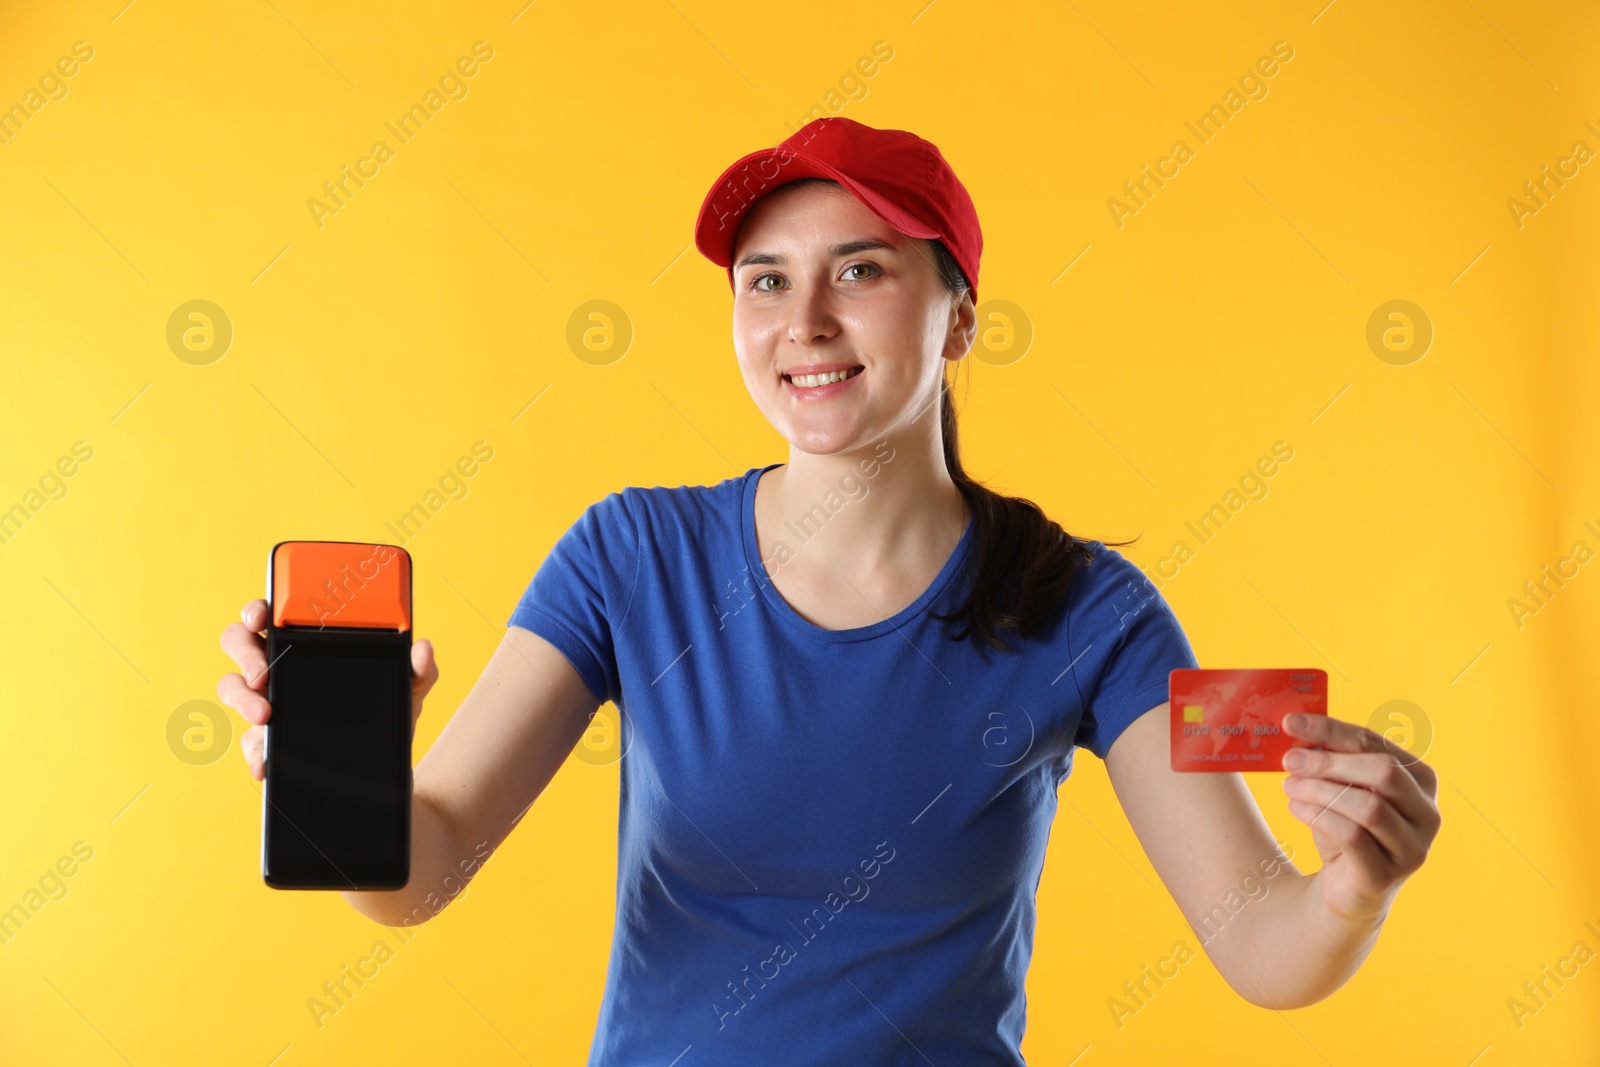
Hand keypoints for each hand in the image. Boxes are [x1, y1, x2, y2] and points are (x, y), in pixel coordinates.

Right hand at [217, 599, 438, 780]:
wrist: (385, 764)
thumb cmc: (388, 708)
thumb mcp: (409, 687)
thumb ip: (419, 668)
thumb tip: (422, 649)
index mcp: (308, 641)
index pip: (273, 613)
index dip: (258, 609)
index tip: (261, 616)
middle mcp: (280, 665)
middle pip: (240, 643)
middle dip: (245, 653)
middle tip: (263, 673)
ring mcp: (268, 701)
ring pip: (232, 687)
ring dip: (242, 699)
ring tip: (265, 714)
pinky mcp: (267, 740)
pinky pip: (249, 742)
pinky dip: (254, 752)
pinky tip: (264, 762)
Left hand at [1280, 711, 1440, 923]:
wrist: (1349, 888)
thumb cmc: (1347, 827)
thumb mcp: (1342, 788)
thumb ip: (1331, 759)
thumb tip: (1297, 726)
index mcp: (1421, 780)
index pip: (1377, 743)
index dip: (1333, 730)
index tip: (1292, 721)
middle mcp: (1427, 814)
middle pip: (1383, 773)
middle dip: (1329, 762)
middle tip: (1289, 759)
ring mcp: (1412, 848)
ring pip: (1369, 807)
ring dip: (1320, 791)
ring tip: (1289, 786)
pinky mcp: (1387, 875)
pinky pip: (1352, 837)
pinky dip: (1318, 817)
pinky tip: (1296, 808)